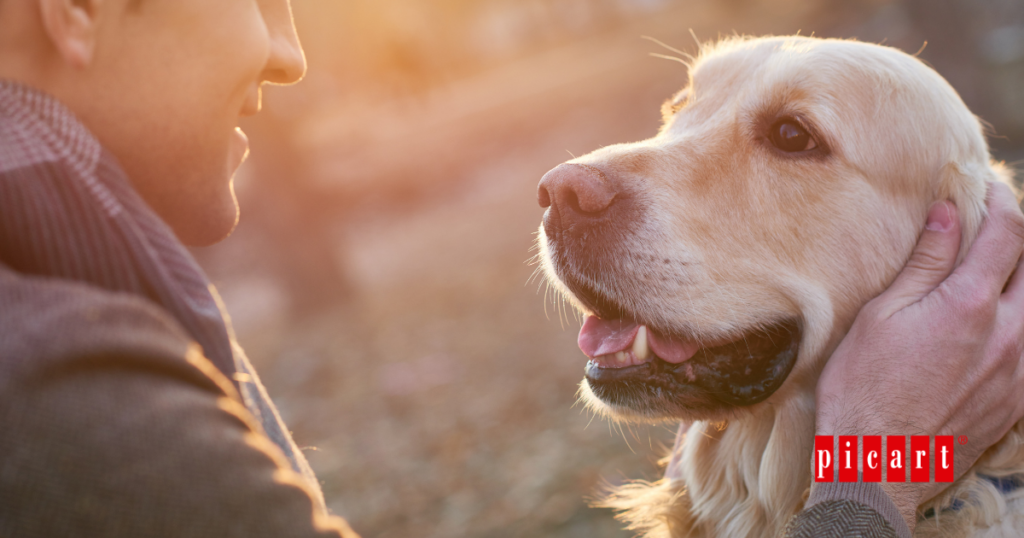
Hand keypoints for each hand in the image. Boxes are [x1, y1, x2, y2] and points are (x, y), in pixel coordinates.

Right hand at [816, 183, 1023, 531]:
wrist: (880, 465)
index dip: (1000, 200)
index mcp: (970, 305)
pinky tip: (984, 328)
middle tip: (988, 226)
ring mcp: (1018, 370)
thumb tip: (948, 215)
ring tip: (984, 278)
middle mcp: (1009, 334)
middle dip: (1015, 239)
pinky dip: (1013, 324)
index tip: (986, 186)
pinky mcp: (1016, 400)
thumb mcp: (881, 317)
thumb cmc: (864, 389)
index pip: (1007, 234)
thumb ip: (924, 264)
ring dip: (1015, 284)